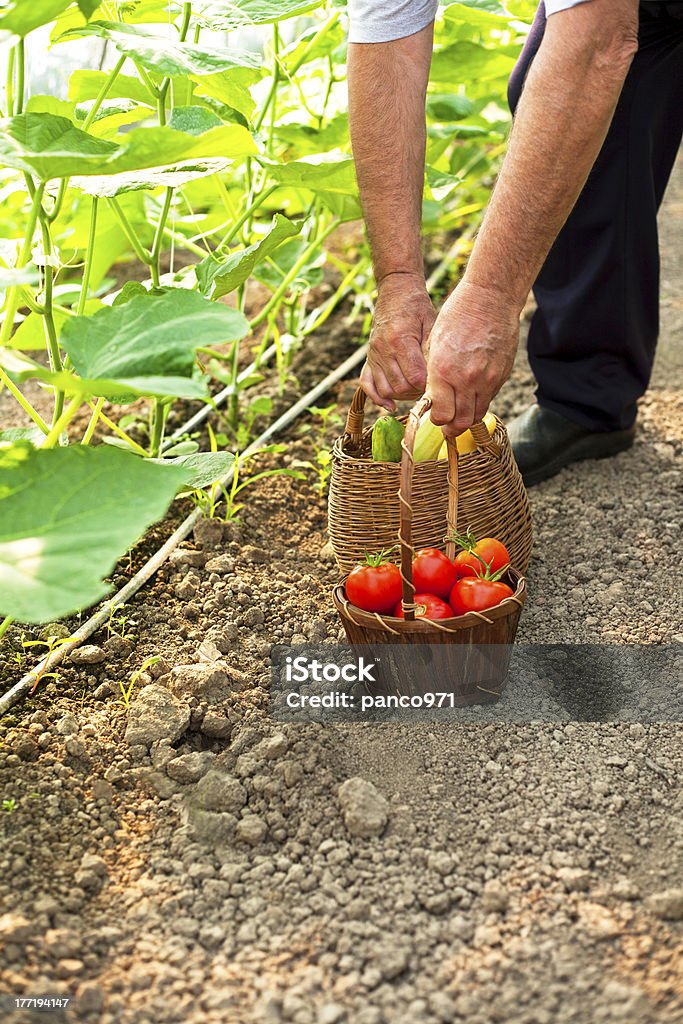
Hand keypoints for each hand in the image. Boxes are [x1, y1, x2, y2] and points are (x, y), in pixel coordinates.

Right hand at [361, 272, 435, 411]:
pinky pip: (366, 384)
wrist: (395, 290)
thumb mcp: (431, 323)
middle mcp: (384, 349)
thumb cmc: (417, 306)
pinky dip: (377, 398)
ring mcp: (374, 354)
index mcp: (401, 340)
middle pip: (400, 387)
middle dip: (416, 393)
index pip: (414, 377)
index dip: (427, 386)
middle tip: (428, 388)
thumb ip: (431, 350)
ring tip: (414, 391)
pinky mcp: (369, 357)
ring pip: (385, 389)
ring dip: (401, 396)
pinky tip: (390, 405)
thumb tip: (437, 377)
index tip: (438, 384)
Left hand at [425, 280, 519, 434]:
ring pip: (477, 416)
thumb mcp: (434, 345)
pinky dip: (479, 403)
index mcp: (444, 372)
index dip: (436, 420)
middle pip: (461, 423)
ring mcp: (487, 379)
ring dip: (466, 419)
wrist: (490, 299)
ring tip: (459, 413)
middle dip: (451, 428)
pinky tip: (472, 394)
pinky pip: (489, 399)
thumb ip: (434, 376)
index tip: (434, 415)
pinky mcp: (502, 376)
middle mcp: (467, 380)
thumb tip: (433, 399)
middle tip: (446, 425)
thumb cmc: (457, 316)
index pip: (441, 415)